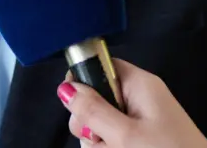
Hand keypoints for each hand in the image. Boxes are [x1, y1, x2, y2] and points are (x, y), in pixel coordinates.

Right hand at [57, 58, 206, 147]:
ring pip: (100, 124)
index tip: (80, 108)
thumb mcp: (125, 135)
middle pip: (95, 99)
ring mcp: (139, 120)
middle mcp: (138, 97)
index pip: (101, 66)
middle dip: (89, 123)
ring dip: (99, 142)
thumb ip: (93, 111)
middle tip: (102, 139)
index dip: (84, 84)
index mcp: (138, 84)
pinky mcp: (140, 138)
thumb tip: (66, 88)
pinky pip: (112, 138)